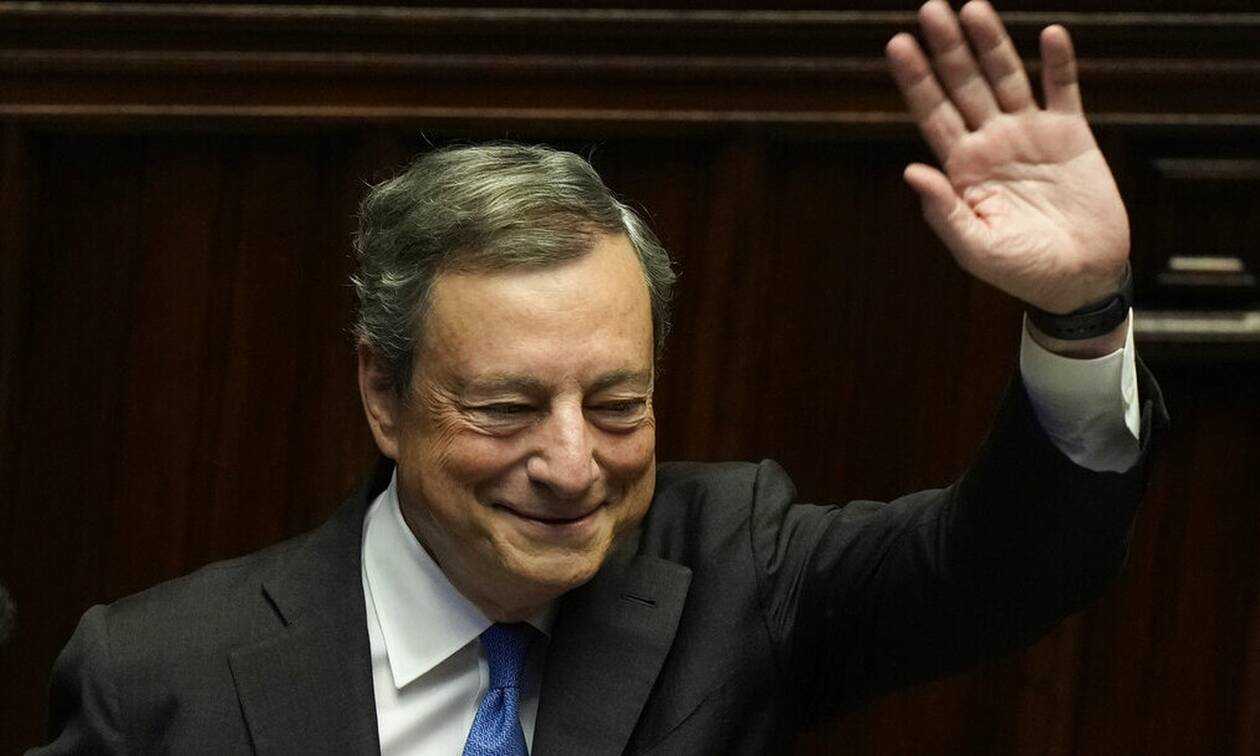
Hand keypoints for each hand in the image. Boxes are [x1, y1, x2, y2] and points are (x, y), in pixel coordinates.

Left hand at [887, 0, 1128, 314]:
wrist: (1080, 279)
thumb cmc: (1022, 271)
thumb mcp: (976, 247)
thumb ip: (943, 210)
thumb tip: (911, 169)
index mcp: (962, 168)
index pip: (932, 114)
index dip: (915, 80)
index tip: (898, 44)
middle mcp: (991, 142)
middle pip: (964, 85)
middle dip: (947, 48)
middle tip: (930, 8)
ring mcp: (1030, 134)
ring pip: (1006, 77)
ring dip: (991, 43)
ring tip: (973, 7)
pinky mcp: (1071, 135)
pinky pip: (1064, 90)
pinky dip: (1059, 63)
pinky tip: (1049, 34)